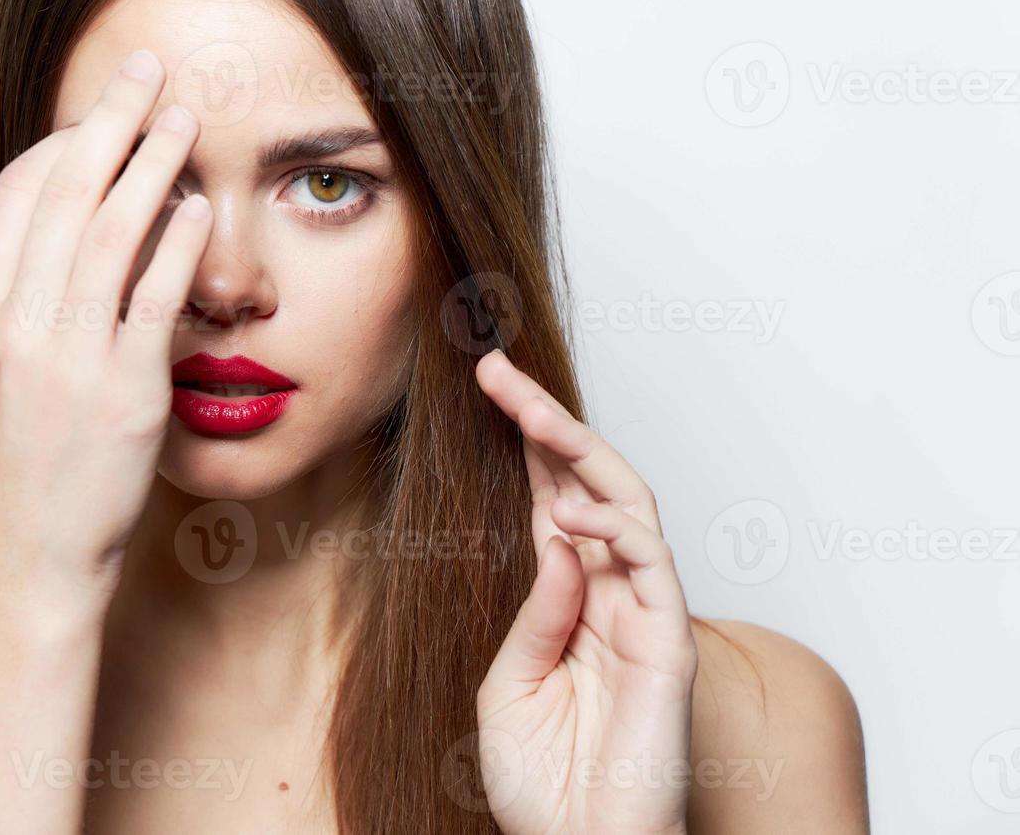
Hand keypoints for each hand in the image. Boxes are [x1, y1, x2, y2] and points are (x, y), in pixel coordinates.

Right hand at [0, 48, 210, 601]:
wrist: (20, 570)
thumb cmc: (1, 487)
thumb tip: (13, 252)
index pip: (12, 202)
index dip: (57, 146)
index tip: (91, 118)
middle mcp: (15, 328)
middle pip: (65, 194)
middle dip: (108, 120)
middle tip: (144, 70)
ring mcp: (68, 359)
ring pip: (112, 230)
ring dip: (153, 161)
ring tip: (184, 117)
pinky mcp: (125, 392)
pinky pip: (154, 297)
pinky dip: (177, 241)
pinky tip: (198, 206)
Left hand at [472, 349, 696, 834]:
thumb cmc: (544, 785)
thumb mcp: (507, 687)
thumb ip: (533, 613)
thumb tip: (559, 541)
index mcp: (568, 600)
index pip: (550, 501)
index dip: (524, 443)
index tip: (488, 388)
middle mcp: (610, 595)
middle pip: (587, 485)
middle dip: (544, 423)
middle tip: (497, 370)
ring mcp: (644, 615)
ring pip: (628, 505)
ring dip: (579, 451)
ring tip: (529, 409)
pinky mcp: (669, 646)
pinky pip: (654, 567)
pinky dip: (619, 530)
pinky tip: (575, 513)